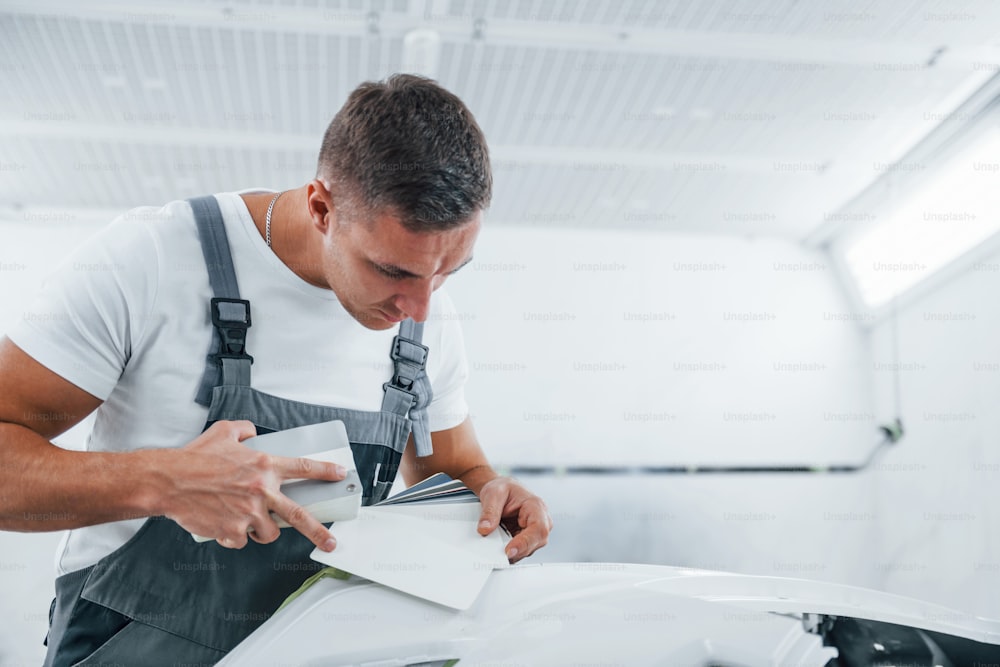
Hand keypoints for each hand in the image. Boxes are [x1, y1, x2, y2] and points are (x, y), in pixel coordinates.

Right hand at [156, 420, 346, 550]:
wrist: (168, 481)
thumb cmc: (194, 458)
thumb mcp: (224, 432)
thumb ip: (244, 429)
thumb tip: (254, 432)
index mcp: (263, 465)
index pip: (303, 467)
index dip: (324, 471)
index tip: (340, 474)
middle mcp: (260, 491)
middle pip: (298, 515)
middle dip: (318, 531)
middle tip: (331, 541)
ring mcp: (248, 513)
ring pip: (269, 533)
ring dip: (263, 530)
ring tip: (249, 520)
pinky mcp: (232, 531)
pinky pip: (242, 540)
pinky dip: (236, 535)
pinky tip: (224, 524)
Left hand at [476, 477, 551, 562]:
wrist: (502, 489)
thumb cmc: (503, 488)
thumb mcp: (492, 494)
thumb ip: (489, 512)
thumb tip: (485, 530)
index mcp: (536, 506)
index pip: (539, 528)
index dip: (525, 542)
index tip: (509, 551)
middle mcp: (541, 520)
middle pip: (535, 543)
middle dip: (517, 551)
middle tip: (497, 554)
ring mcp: (535, 532)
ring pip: (528, 550)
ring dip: (512, 552)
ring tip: (495, 547)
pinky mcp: (527, 539)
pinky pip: (520, 551)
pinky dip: (509, 552)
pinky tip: (498, 548)